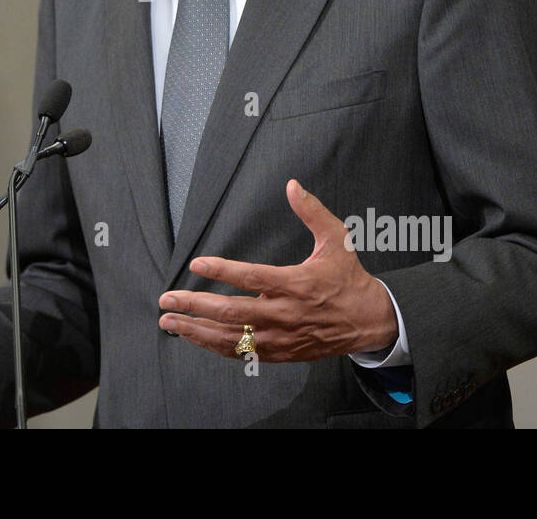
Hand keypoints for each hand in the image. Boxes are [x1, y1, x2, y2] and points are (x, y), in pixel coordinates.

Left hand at [158, 179, 397, 360]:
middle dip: (194, 305)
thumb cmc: (348, 278)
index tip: (197, 263)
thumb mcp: (337, 239)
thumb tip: (292, 185)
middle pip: (232, 312)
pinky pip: (242, 352)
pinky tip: (195, 337)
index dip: (222, 270)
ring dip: (196, 331)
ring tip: (169, 322)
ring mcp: (280, 336)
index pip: (252, 277)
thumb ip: (312, 212)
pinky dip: (215, 346)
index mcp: (295, 284)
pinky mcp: (279, 351)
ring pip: (231, 337)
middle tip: (167, 299)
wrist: (369, 321)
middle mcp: (284, 313)